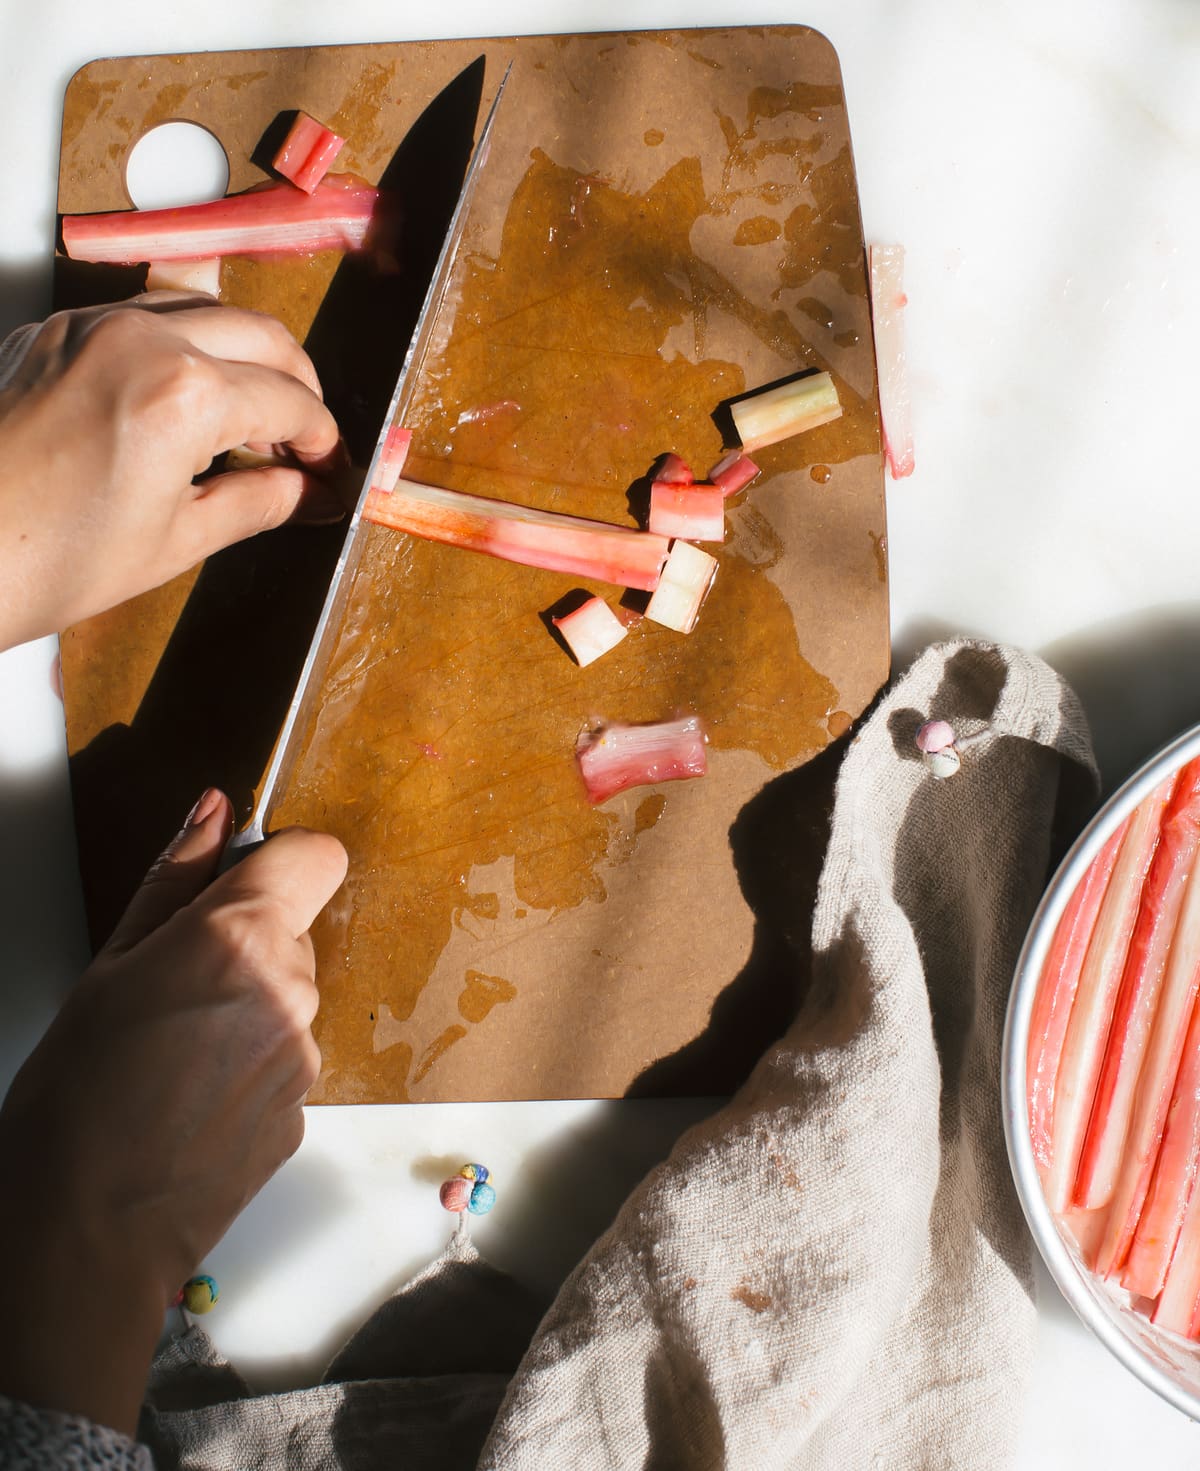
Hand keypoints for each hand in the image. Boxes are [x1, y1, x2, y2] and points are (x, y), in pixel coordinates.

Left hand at [0, 294, 343, 649]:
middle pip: (263, 336)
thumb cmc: (46, 560)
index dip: (324, 441)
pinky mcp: (55, 331)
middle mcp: (142, 340)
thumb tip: (306, 492)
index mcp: (184, 395)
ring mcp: (92, 326)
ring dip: (244, 356)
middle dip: (298, 386)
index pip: (290, 402)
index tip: (333, 469)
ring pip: (205, 310)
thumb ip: (257, 502)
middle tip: (304, 441)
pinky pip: (143, 316)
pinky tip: (186, 399)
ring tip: (251, 418)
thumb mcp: (176, 542)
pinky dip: (183, 346)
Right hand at [0, 789, 346, 1433]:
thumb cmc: (74, 1099)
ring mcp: (306, 1057)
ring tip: (172, 1055)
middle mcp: (292, 992)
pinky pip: (286, 1058)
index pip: (317, 856)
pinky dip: (251, 1065)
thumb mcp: (108, 967)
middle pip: (296, 932)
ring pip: (289, 997)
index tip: (239, 882)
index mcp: (242, 940)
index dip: (280, 861)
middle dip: (247, 945)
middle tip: (172, 990)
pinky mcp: (306, 1112)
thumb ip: (174, 878)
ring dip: (248, 1009)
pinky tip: (190, 1099)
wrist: (84, 1235)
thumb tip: (212, 810)